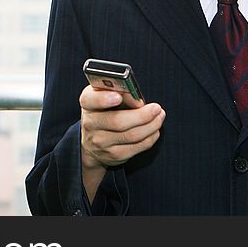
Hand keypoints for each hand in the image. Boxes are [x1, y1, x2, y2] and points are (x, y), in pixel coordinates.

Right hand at [79, 85, 164, 201]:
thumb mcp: (103, 96)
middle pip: (117, 121)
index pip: (90, 100)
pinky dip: (150, 137)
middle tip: (156, 108)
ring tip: (159, 116)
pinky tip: (155, 129)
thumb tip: (135, 96)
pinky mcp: (113, 155)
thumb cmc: (103, 111)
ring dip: (151, 125)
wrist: (91, 143)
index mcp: (87, 103)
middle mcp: (90, 124)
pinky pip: (137, 147)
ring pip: (131, 135)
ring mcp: (101, 142)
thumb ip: (116, 90)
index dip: (103, 99)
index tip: (119, 96)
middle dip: (141, 115)